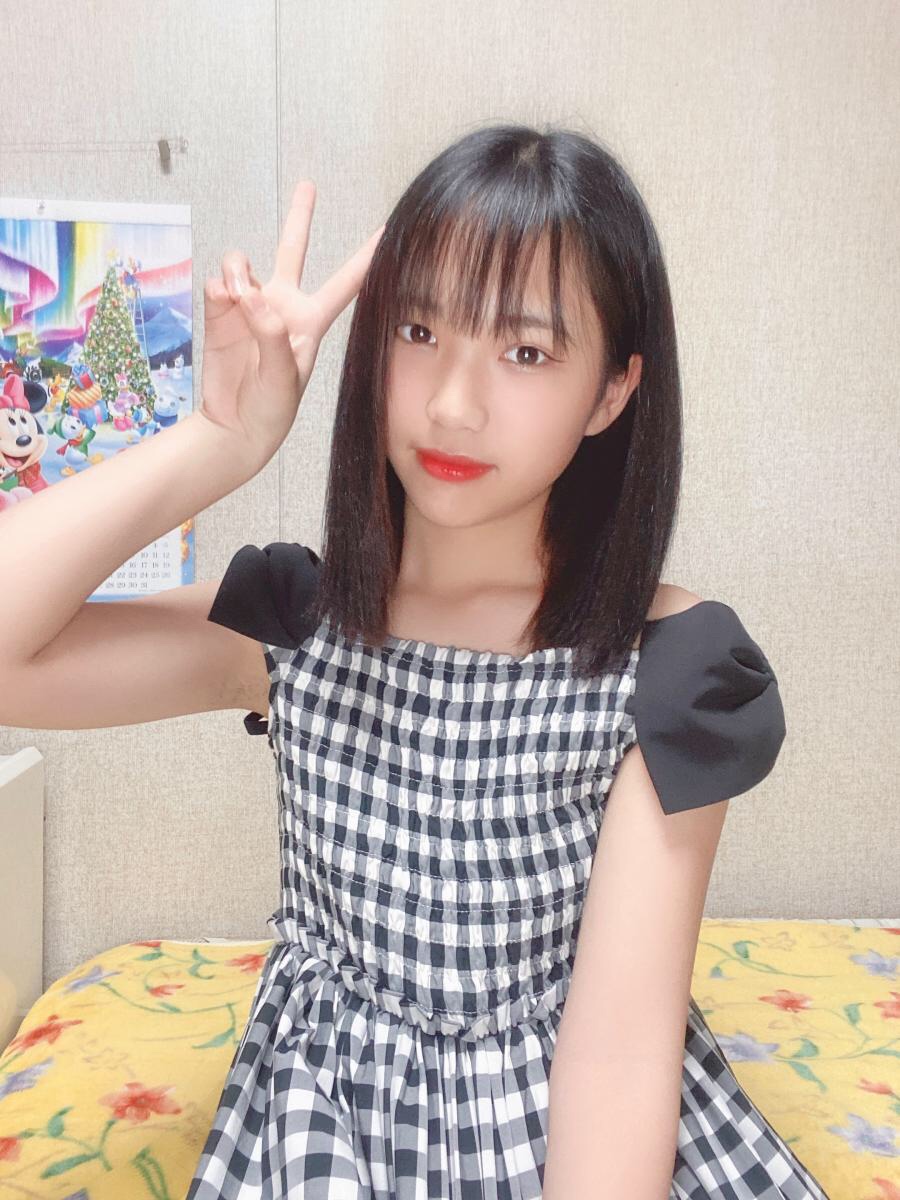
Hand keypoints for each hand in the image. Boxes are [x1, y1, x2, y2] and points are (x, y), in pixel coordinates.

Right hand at [199, 180, 383, 474]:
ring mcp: (249, 306)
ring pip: (242, 263)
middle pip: (292, 249)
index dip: (367, 256)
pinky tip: (224, 303)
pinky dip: (220, 287)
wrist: (235, 427)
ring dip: (239, 270)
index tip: (390, 229)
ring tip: (238, 294)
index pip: (347, 283)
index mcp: (311, 321)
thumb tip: (248, 293)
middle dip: (300, 217)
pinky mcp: (220, 313)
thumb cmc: (271, 410)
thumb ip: (269, 333)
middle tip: (309, 185)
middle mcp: (281, 305)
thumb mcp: (282, 378)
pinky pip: (218, 282)